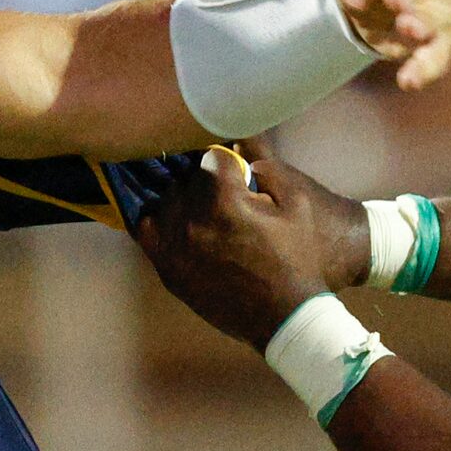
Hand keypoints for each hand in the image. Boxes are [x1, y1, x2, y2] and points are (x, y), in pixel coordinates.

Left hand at [136, 143, 370, 344]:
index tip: (233, 168)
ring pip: (162, 203)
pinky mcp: (170, 273)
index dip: (224, 161)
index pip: (207, 158)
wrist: (291, 316)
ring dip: (179, 198)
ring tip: (200, 205)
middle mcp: (190, 222)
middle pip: (181, 180)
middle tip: (219, 187)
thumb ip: (261, 157)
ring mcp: (175, 250)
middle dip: (200, 179)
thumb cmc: (302, 254)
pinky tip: (173, 219)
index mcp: (222, 200)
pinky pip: (148, 234)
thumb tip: (234, 134)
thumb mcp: (295, 197)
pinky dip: (157, 221)